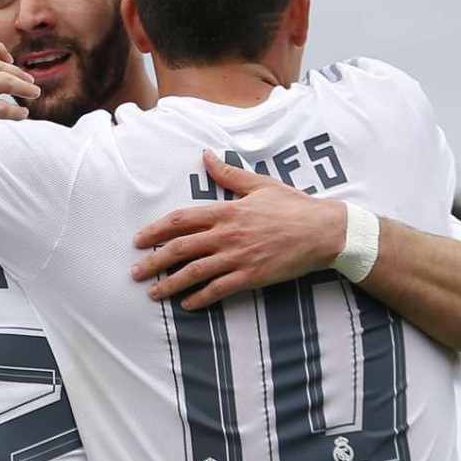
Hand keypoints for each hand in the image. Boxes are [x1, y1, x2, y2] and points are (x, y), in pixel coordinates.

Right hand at [0, 33, 39, 172]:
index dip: (1, 50)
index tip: (9, 58)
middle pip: (0, 63)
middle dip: (18, 72)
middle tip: (28, 80)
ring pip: (8, 82)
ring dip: (25, 88)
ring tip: (33, 93)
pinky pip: (4, 109)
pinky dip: (17, 111)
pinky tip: (21, 115)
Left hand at [130, 150, 346, 307]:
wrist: (325, 231)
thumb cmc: (293, 205)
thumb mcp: (259, 184)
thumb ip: (228, 173)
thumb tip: (205, 155)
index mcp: (226, 211)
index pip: (181, 220)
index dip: (155, 230)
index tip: (138, 240)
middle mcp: (227, 234)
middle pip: (181, 248)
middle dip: (154, 262)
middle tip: (135, 272)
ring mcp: (238, 257)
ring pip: (195, 272)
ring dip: (170, 284)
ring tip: (153, 292)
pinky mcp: (252, 276)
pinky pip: (220, 289)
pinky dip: (201, 298)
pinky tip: (187, 304)